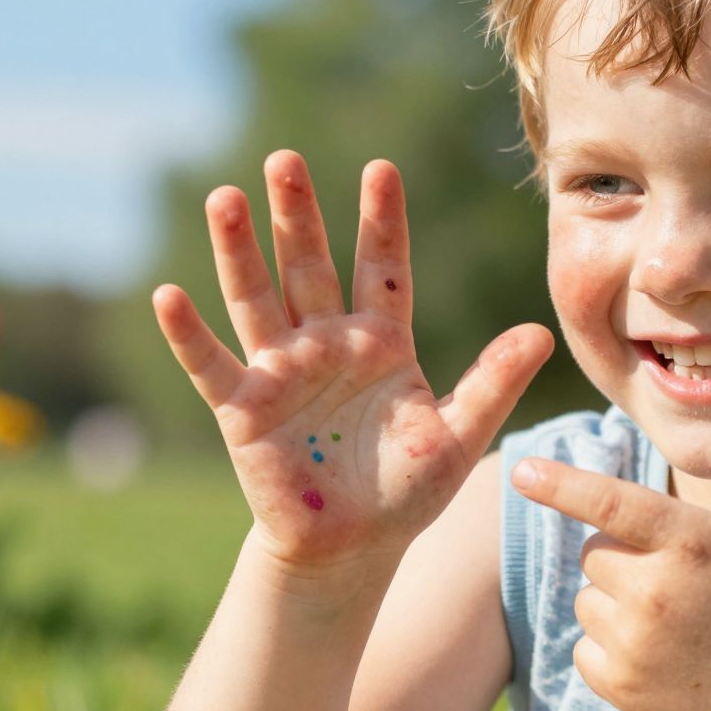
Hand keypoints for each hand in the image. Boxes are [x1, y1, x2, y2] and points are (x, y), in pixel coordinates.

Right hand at [153, 150, 551, 595]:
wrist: (352, 549)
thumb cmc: (407, 492)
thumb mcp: (458, 436)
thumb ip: (493, 383)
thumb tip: (542, 333)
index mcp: (381, 340)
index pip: (381, 266)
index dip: (381, 220)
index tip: (381, 168)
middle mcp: (327, 342)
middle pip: (308, 265)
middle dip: (296, 215)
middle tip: (285, 160)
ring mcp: (281, 371)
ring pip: (256, 298)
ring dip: (237, 250)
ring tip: (224, 197)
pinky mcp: (243, 410)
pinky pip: (212, 365)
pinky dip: (188, 334)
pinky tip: (168, 296)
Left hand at [509, 417, 710, 710]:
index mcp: (693, 543)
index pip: (610, 502)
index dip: (563, 484)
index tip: (522, 469)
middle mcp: (656, 592)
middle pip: (594, 553)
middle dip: (625, 559)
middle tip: (683, 581)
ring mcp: (636, 645)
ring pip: (587, 601)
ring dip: (617, 605)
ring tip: (681, 623)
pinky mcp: (622, 689)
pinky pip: (585, 650)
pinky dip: (611, 651)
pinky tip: (666, 658)